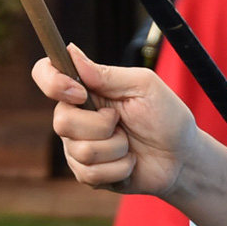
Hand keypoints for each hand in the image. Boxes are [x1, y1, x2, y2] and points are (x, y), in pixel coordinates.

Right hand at [32, 46, 199, 195]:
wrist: (181, 158)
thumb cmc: (166, 116)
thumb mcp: (143, 86)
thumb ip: (107, 74)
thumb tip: (71, 52)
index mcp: (86, 89)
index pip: (45, 74)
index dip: (52, 82)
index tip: (81, 93)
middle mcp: (75, 116)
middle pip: (62, 121)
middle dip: (101, 126)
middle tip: (122, 123)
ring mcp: (77, 146)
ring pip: (80, 151)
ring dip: (116, 149)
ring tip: (130, 145)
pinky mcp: (86, 173)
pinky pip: (90, 173)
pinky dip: (119, 168)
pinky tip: (129, 162)